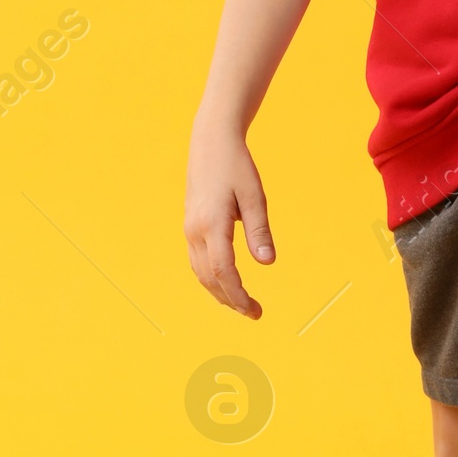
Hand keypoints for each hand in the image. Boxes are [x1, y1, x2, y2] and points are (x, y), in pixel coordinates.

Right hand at [185, 115, 273, 314]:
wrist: (211, 142)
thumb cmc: (237, 166)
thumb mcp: (255, 197)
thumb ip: (260, 232)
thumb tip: (268, 263)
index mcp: (212, 224)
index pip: (224, 271)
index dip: (238, 295)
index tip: (255, 310)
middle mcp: (195, 230)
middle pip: (210, 278)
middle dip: (231, 300)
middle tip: (255, 313)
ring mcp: (189, 229)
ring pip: (201, 272)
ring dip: (219, 292)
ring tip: (241, 304)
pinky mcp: (191, 226)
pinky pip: (197, 262)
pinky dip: (211, 278)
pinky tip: (225, 283)